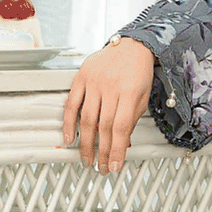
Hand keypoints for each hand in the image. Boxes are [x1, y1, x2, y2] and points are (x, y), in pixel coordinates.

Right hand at [62, 37, 154, 172]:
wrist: (132, 44)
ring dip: (86, 143)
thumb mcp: (143, 95)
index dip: (117, 150)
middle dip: (102, 151)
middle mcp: (110, 86)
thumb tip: (124, 145)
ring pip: (86, 119)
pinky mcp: (81, 77)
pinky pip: (71, 103)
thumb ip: (133, 119)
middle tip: (101, 168)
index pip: (121, 128)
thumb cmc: (139, 71)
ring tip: (86, 159)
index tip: (116, 166)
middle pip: (103, 126)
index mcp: (129, 92)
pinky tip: (69, 138)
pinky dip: (68, 123)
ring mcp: (94, 82)